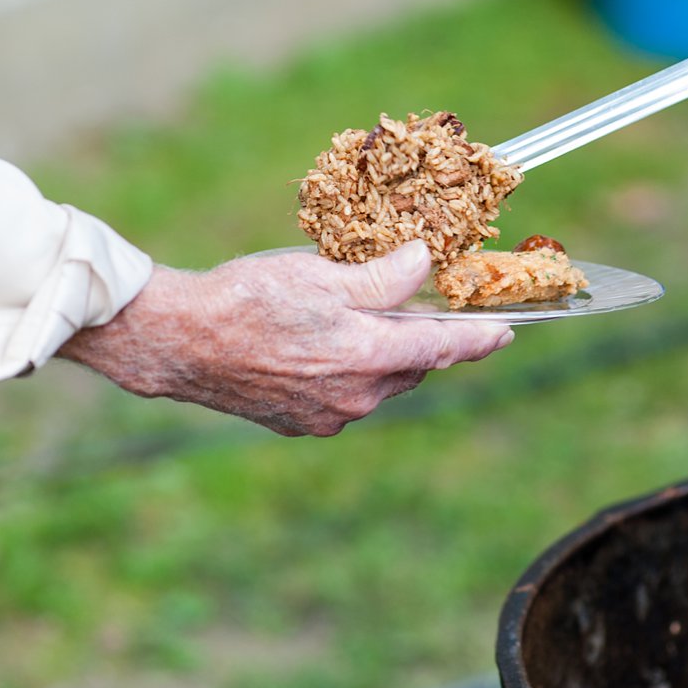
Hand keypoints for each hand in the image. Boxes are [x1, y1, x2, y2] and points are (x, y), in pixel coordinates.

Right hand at [57, 240, 513, 435]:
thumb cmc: (249, 299)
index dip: (480, 338)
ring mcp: (326, 417)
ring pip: (378, 382)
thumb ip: (383, 276)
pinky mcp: (298, 423)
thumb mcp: (324, 274)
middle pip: (411, 366)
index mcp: (369, 358)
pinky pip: (342, 396)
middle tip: (422, 306)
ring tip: (360, 318)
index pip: (443, 349)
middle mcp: (356, 397)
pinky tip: (320, 344)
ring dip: (381, 354)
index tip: (508, 330)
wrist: (179, 342)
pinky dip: (346, 370)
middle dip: (422, 338)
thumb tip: (423, 264)